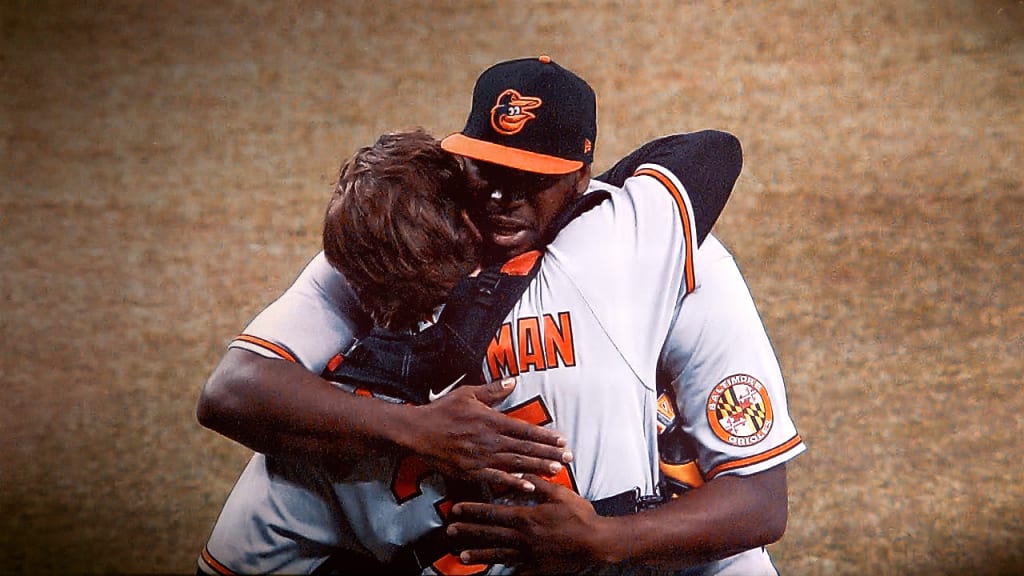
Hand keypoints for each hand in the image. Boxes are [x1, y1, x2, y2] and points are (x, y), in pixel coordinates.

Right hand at [408, 379, 572, 491]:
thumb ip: (492, 390)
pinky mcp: (470, 471)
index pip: (524, 429)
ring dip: (537, 467)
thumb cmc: (442, 410)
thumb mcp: (467, 393)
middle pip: (525, 447)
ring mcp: (480, 457)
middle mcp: (489, 440)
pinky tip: (528, 486)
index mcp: (491, 420)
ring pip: (515, 463)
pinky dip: (513, 481)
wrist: (418, 431)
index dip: (545, 436)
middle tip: (569, 458)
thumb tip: (512, 381)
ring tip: (556, 470)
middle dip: (549, 453)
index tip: (562, 440)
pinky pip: (496, 478)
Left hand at [446, 474, 611, 573]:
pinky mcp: (537, 568)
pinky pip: (518, 571)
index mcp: (526, 518)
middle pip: (490, 534)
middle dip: (469, 532)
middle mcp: (523, 538)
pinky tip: (495, 574)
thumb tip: (521, 473)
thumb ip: (538, 484)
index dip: (473, 511)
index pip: (493, 513)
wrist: (597, 543)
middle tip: (450, 531)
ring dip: (479, 554)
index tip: (457, 509)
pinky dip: (506, 572)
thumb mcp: (560, 494)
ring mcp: (529, 556)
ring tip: (462, 556)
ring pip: (499, 554)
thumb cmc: (579, 516)